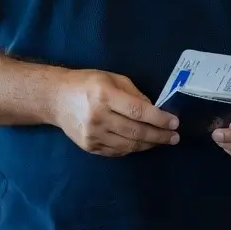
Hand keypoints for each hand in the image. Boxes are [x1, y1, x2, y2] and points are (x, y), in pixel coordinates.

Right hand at [54, 69, 179, 155]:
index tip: (175, 122)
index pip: (137, 111)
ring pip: (128, 146)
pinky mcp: (90, 147)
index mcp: (105, 95)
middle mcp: (98, 117)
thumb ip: (133, 93)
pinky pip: (117, 151)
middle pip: (136, 131)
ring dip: (149, 145)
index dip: (159, 119)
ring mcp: (93, 135)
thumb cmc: (86, 83)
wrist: (55, 98)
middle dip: (159, 135)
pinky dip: (133, 149)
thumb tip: (154, 110)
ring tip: (162, 141)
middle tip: (174, 137)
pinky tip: (142, 144)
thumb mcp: (111, 78)